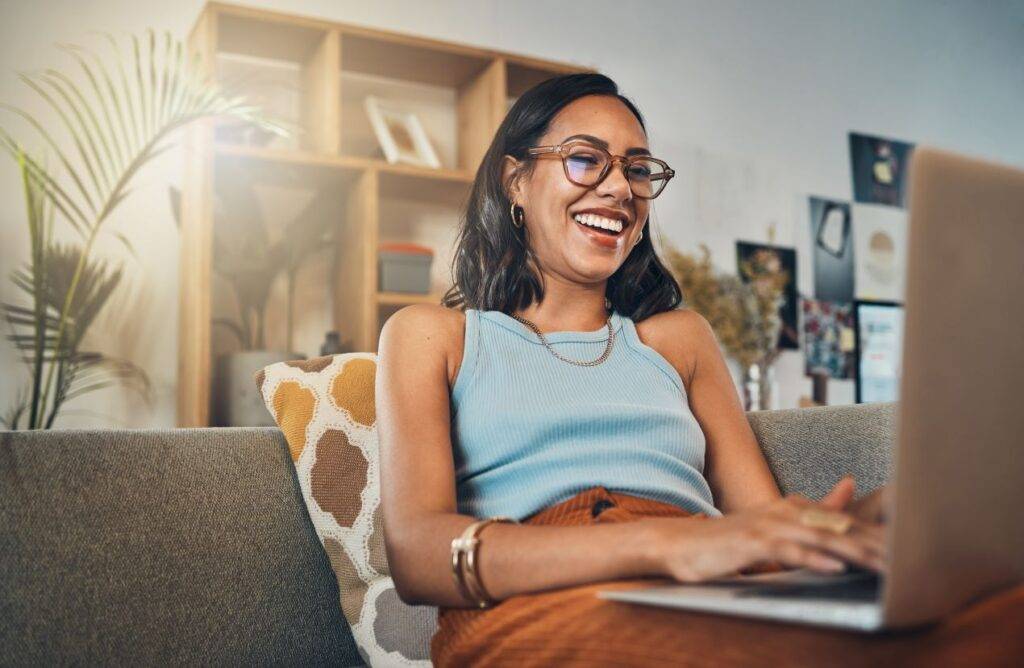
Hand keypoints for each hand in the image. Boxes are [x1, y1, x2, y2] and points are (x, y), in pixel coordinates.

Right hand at [644, 480, 886, 583]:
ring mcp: (768, 525)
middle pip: (839, 530)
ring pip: (819, 539)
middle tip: (909, 562)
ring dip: (854, 554)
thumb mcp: (776, 526)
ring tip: (884, 567)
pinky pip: (787, 551)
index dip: (878, 539)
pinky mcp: (752, 542)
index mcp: (794, 507)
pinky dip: (811, 559)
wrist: (682, 544)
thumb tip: (848, 486)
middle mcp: (785, 511)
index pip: (845, 524)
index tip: (911, 554)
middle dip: (876, 546)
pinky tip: (833, 569)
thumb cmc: (731, 541)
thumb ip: (813, 511)